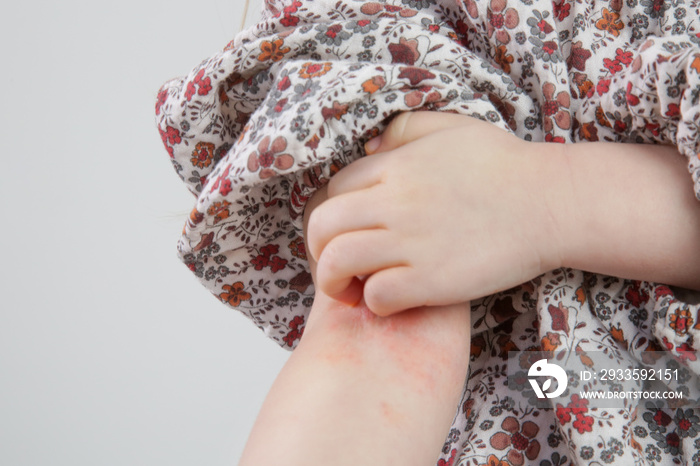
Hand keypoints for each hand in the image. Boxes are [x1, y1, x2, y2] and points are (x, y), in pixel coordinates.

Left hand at [307, 112, 568, 315]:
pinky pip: (377, 296)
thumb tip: (369, 148)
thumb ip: (403, 130)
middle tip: (335, 266)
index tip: (342, 234)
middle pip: (322, 226)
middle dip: (317, 250)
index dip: (329, 215)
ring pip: (338, 262)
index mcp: (394, 167)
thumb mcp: (450, 127)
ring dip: (333, 281)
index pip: (332, 191)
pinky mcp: (433, 280)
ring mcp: (411, 242)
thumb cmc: (504, 164)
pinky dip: (374, 303)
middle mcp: (394, 203)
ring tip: (350, 290)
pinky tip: (390, 299)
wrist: (551, 204)